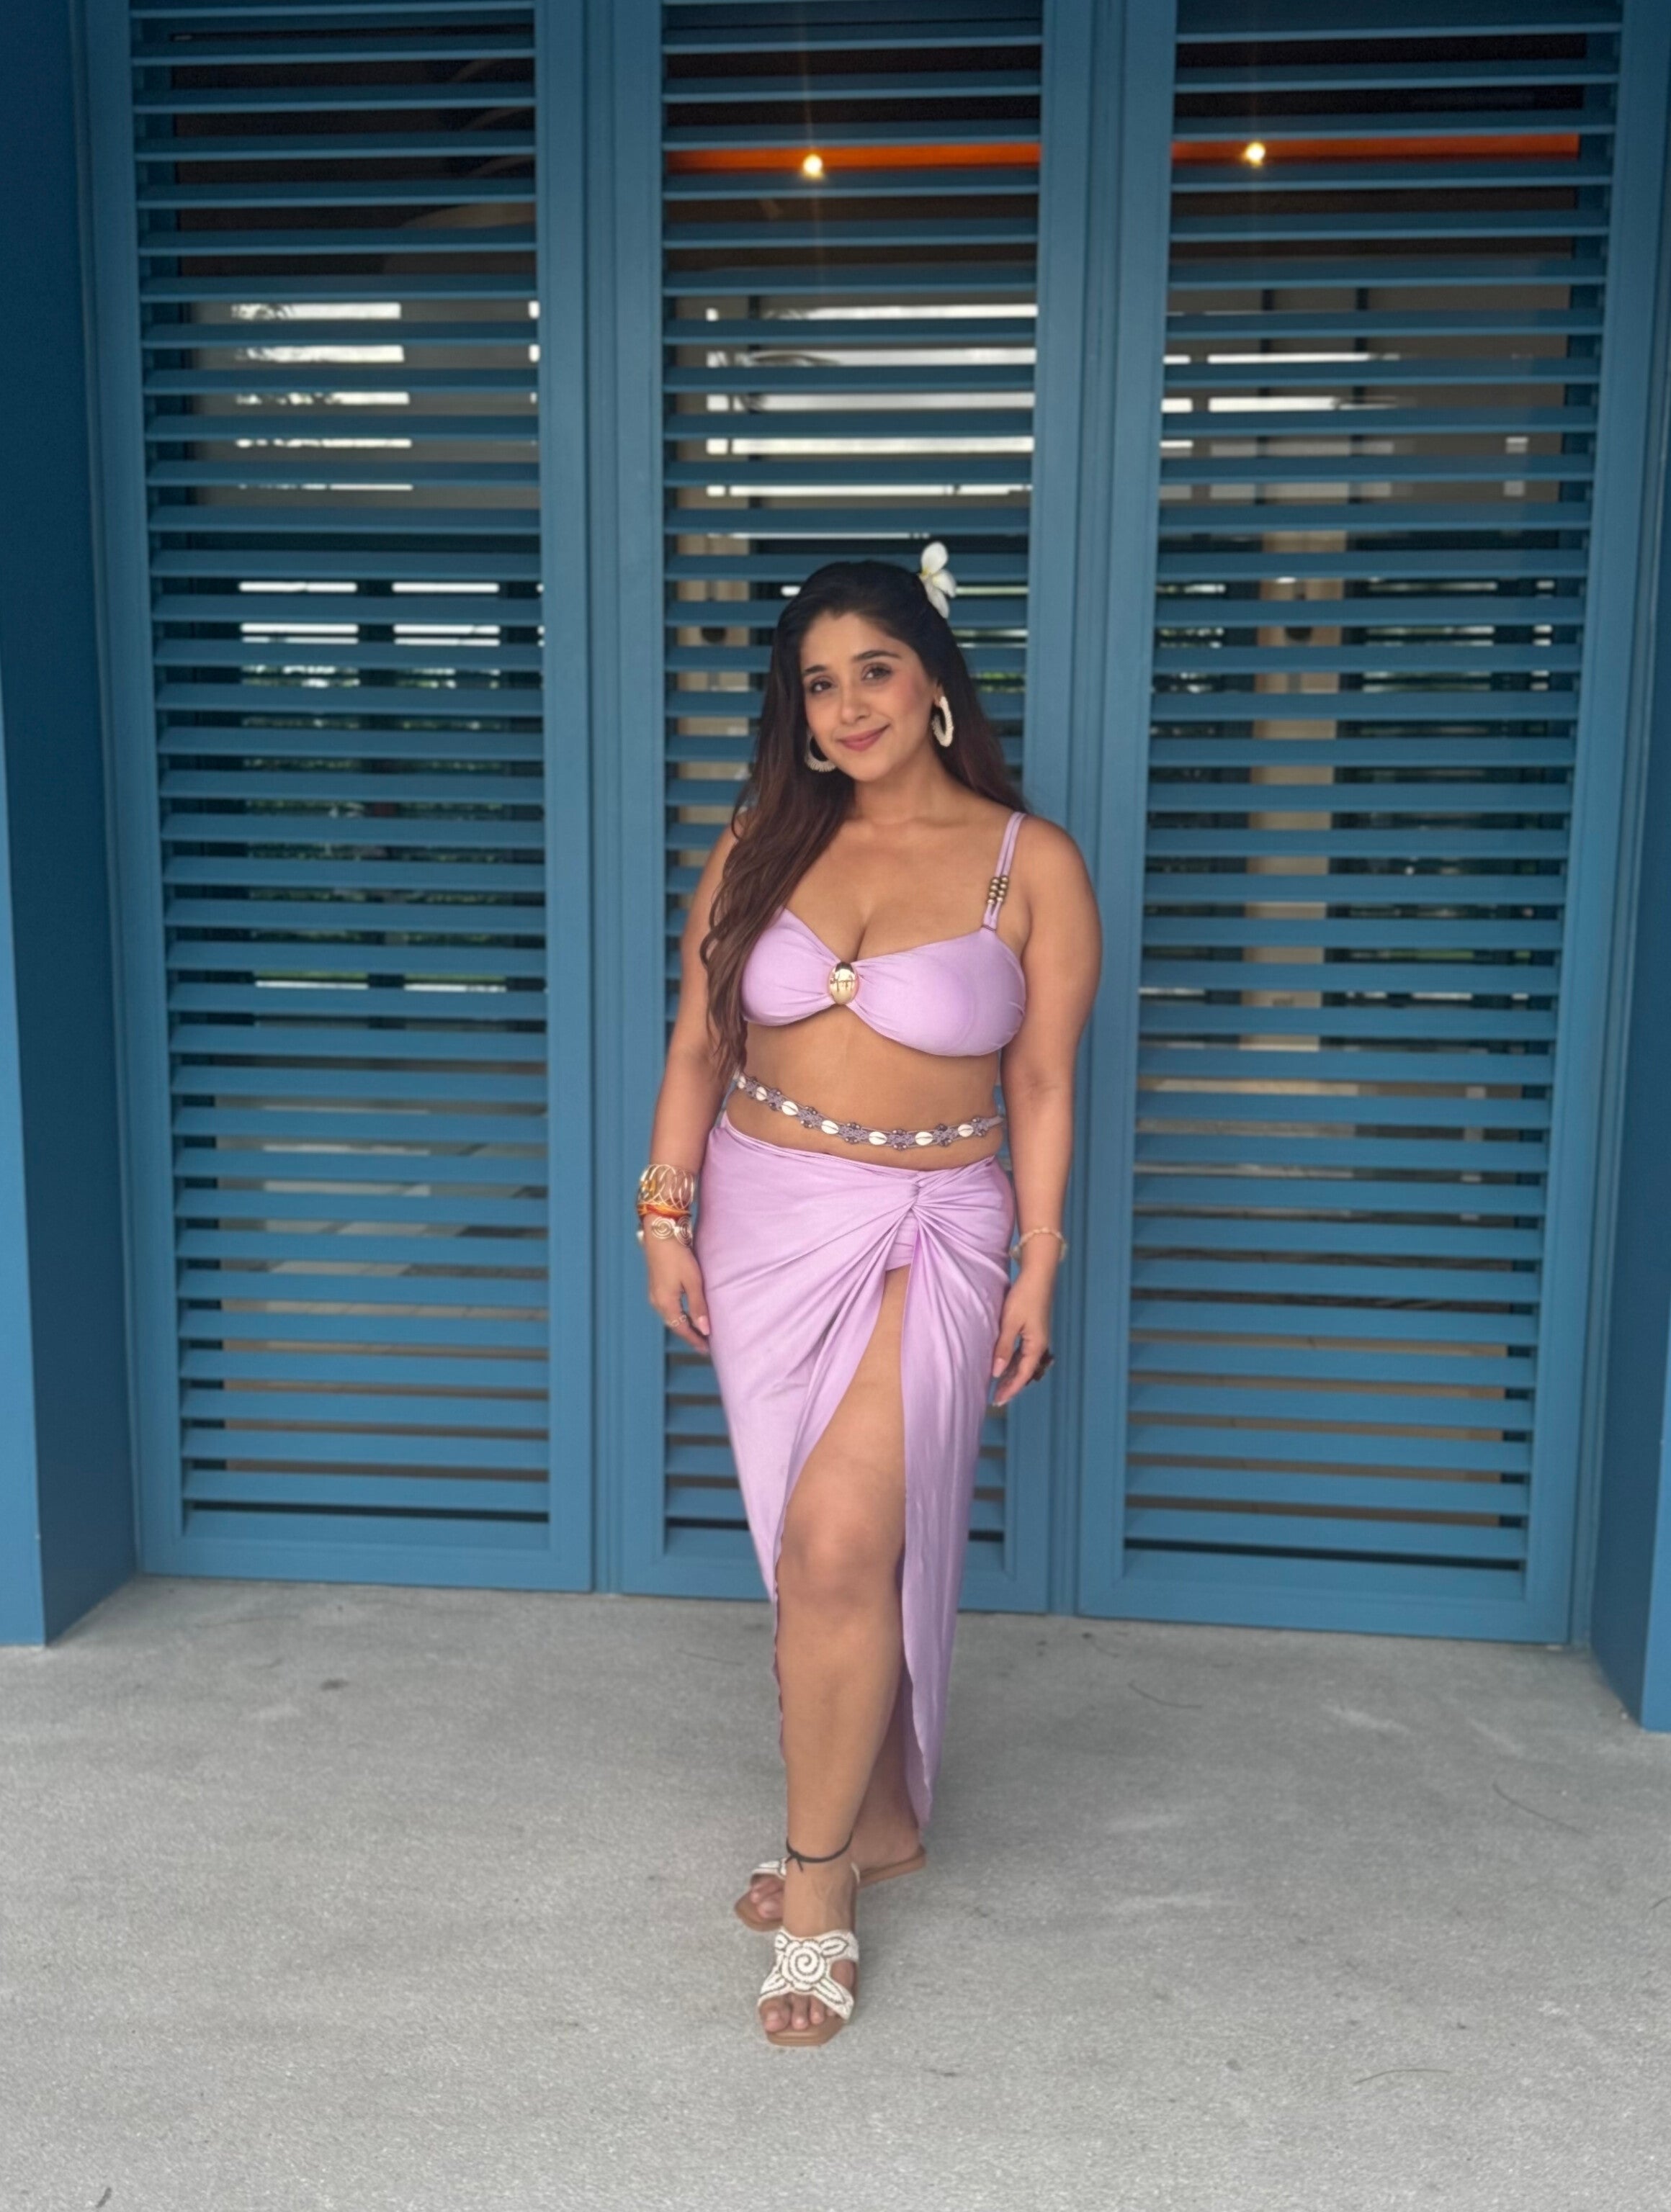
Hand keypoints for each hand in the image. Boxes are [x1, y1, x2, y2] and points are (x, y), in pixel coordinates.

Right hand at [644, 1237, 710, 1355]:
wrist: (660, 1233)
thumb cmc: (678, 1255)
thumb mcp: (693, 1281)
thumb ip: (698, 1306)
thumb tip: (704, 1330)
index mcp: (666, 1303)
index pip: (682, 1329)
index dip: (695, 1340)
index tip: (707, 1349)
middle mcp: (657, 1302)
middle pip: (675, 1325)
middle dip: (689, 1335)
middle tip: (704, 1344)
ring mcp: (654, 1294)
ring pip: (670, 1316)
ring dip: (684, 1325)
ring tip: (698, 1331)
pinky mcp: (656, 1286)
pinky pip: (668, 1307)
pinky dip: (678, 1315)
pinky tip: (686, 1313)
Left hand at [990, 1278, 1052, 1406]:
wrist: (1038, 1275)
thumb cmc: (1024, 1296)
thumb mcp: (1010, 1322)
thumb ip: (1003, 1348)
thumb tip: (997, 1372)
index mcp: (1036, 1345)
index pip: (1023, 1374)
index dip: (1011, 1389)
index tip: (998, 1400)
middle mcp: (1039, 1344)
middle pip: (1025, 1371)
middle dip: (1011, 1385)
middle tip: (996, 1398)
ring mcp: (1037, 1337)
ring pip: (1023, 1362)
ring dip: (1012, 1375)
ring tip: (998, 1386)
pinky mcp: (1033, 1330)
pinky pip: (1023, 1352)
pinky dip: (1013, 1362)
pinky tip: (1004, 1364)